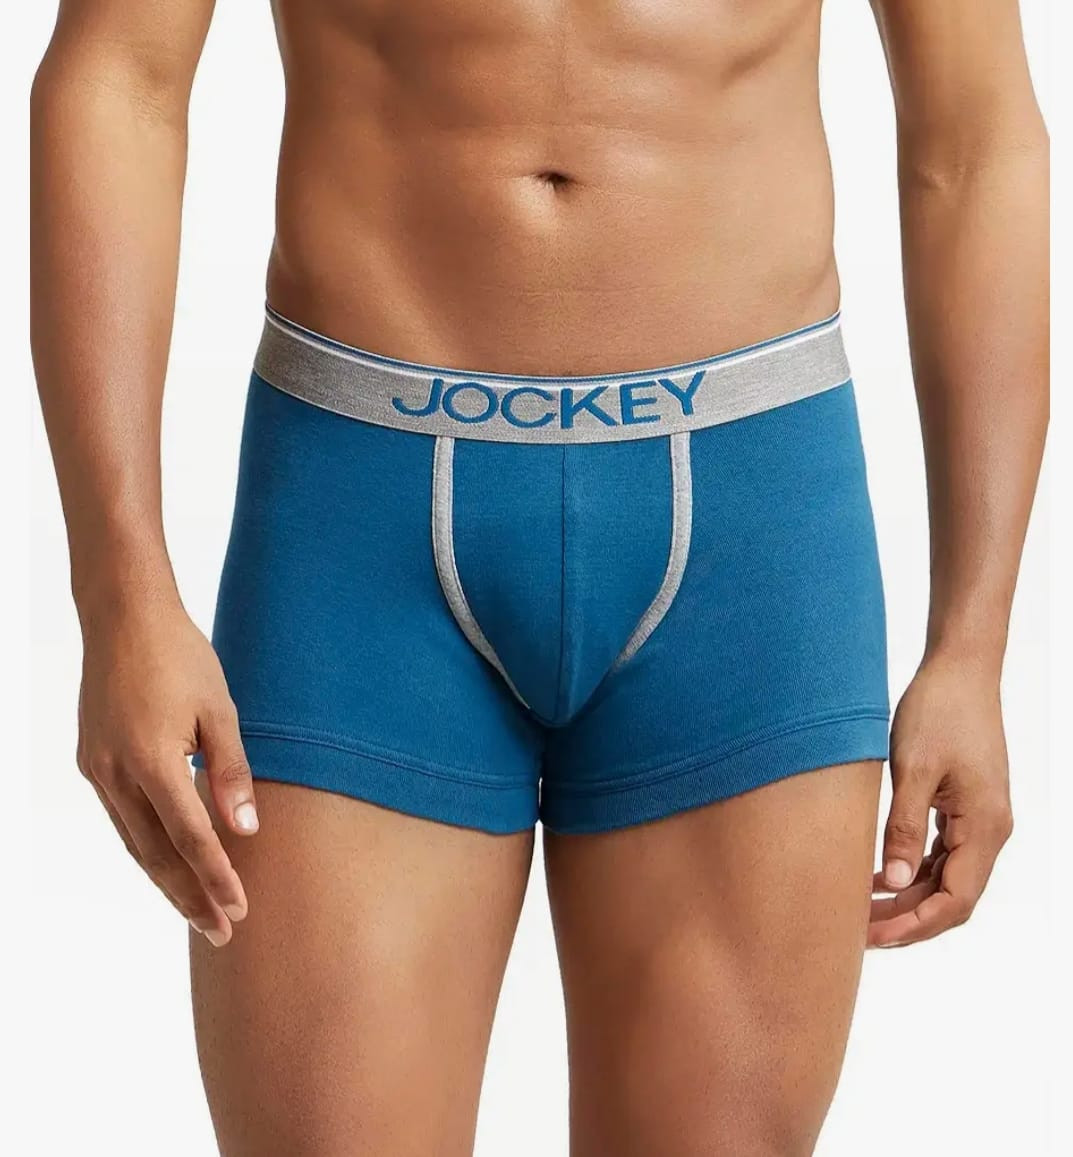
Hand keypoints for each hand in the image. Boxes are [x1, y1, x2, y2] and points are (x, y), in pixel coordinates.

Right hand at [77, 599, 257, 946]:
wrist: (123, 617)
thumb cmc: (180, 656)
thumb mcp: (219, 710)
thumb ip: (230, 772)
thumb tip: (245, 830)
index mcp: (151, 761)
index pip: (191, 839)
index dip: (217, 878)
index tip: (239, 910)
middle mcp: (117, 774)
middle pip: (156, 854)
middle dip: (189, 897)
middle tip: (219, 931)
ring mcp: (98, 770)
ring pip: (134, 842)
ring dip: (166, 879)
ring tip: (196, 909)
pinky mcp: (93, 760)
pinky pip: (121, 818)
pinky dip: (146, 847)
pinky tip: (167, 860)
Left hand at [869, 654, 1012, 947]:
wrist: (960, 670)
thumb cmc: (938, 710)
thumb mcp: (912, 769)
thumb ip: (902, 828)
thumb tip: (893, 882)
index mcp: (983, 827)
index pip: (955, 900)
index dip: (915, 925)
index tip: (873, 937)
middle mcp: (989, 830)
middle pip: (952, 897)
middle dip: (908, 920)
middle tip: (857, 932)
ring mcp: (978, 819)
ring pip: (946, 878)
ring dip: (908, 898)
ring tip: (861, 911)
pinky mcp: (963, 807)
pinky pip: (943, 855)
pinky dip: (913, 871)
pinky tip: (878, 877)